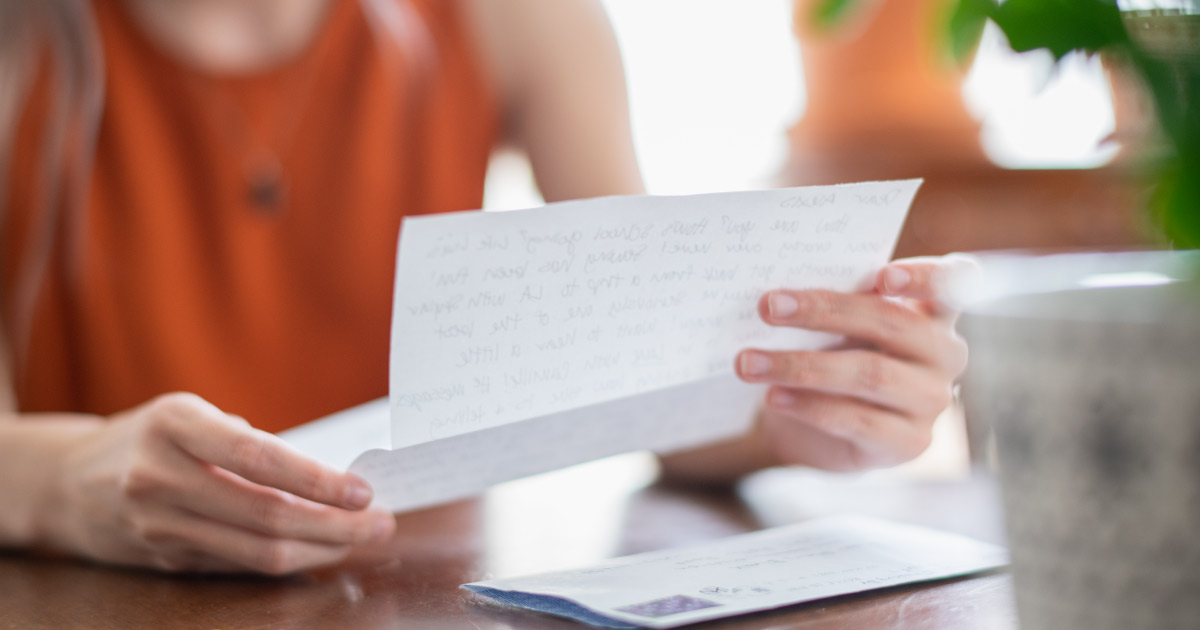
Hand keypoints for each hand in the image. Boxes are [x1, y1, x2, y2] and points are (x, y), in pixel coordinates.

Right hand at [47, 393, 395, 573]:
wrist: (66, 482)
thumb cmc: (150, 437)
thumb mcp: (191, 415)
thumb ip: (249, 442)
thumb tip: (331, 478)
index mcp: (174, 425)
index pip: (258, 457)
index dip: (316, 479)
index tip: (363, 490)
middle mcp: (160, 477)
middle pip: (266, 515)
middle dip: (336, 524)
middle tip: (381, 521)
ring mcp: (159, 525)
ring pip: (257, 552)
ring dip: (320, 549)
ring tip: (360, 537)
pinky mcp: (165, 560)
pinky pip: (239, 565)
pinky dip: (287, 560)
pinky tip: (318, 549)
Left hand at [734, 256, 974, 471]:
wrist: (821, 427)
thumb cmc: (834, 355)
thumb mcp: (840, 327)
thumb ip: (835, 305)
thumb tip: (781, 294)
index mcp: (935, 312)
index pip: (954, 283)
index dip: (925, 277)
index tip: (882, 276)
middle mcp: (945, 354)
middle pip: (892, 324)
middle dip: (824, 311)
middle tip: (768, 307)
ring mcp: (932, 401)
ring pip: (869, 374)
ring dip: (801, 365)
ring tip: (750, 362)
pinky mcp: (908, 442)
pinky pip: (856, 419)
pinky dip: (808, 405)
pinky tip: (773, 396)